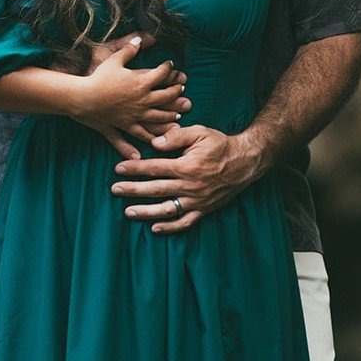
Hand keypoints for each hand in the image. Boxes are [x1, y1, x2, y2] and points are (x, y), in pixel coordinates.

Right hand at [75, 36, 189, 153]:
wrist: (84, 98)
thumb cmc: (98, 77)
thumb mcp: (114, 59)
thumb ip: (129, 49)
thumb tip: (139, 37)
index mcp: (141, 82)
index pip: (162, 74)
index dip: (168, 68)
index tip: (171, 65)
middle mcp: (143, 99)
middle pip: (166, 96)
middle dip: (176, 91)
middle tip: (181, 88)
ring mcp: (136, 114)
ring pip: (159, 116)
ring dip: (170, 114)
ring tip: (177, 114)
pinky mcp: (127, 125)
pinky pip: (142, 133)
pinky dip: (151, 137)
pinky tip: (156, 140)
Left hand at [110, 123, 268, 232]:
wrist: (246, 161)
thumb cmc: (220, 144)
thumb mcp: (199, 132)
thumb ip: (176, 136)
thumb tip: (155, 143)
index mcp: (187, 166)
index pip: (154, 168)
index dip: (135, 169)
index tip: (118, 169)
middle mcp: (190, 186)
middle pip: (156, 189)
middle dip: (133, 190)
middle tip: (114, 190)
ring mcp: (197, 200)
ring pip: (166, 209)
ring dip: (145, 211)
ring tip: (128, 212)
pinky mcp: (204, 209)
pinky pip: (185, 222)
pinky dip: (170, 227)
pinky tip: (155, 228)